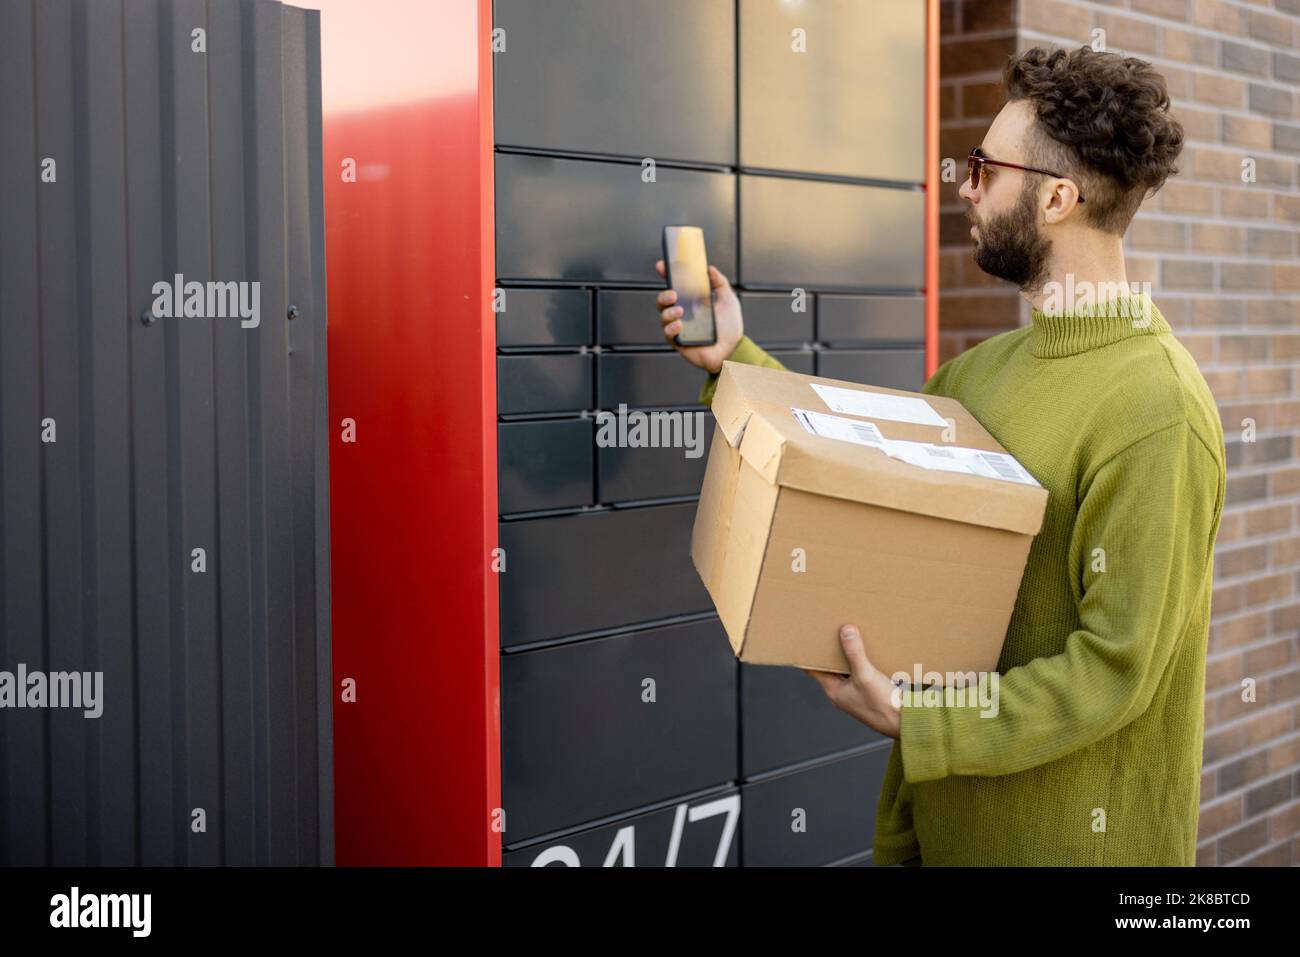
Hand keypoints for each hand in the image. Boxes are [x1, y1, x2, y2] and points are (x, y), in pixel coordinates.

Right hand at [654, 259, 743, 373]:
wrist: (732, 350)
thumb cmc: (730, 327)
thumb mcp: (728, 299)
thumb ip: (719, 282)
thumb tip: (709, 268)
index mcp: (692, 301)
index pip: (675, 286)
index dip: (666, 275)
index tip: (661, 266)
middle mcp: (683, 313)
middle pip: (662, 300)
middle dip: (663, 295)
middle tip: (674, 294)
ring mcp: (679, 327)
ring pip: (663, 316)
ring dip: (668, 312)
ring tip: (680, 312)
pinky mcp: (678, 342)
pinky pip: (667, 333)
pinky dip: (671, 328)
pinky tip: (680, 325)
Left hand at [803, 624, 902, 738]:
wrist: (905, 722)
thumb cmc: (882, 705)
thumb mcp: (866, 674)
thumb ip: (855, 653)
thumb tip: (846, 631)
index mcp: (834, 691)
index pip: (814, 670)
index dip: (811, 654)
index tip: (810, 639)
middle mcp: (842, 694)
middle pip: (830, 668)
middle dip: (831, 652)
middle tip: (831, 633)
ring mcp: (855, 695)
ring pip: (846, 671)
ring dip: (848, 657)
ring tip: (850, 638)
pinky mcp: (869, 695)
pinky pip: (860, 675)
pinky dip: (861, 664)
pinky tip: (869, 654)